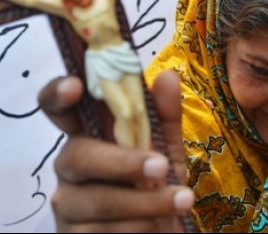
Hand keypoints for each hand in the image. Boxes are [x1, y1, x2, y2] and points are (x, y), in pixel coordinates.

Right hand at [38, 71, 192, 231]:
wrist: (161, 229)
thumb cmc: (157, 184)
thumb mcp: (166, 147)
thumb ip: (165, 115)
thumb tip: (168, 76)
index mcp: (88, 135)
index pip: (60, 110)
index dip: (58, 94)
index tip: (74, 86)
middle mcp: (70, 167)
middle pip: (79, 155)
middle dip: (124, 162)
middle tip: (161, 167)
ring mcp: (68, 204)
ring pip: (99, 200)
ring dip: (147, 202)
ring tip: (182, 201)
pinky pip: (103, 232)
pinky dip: (139, 228)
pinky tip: (159, 226)